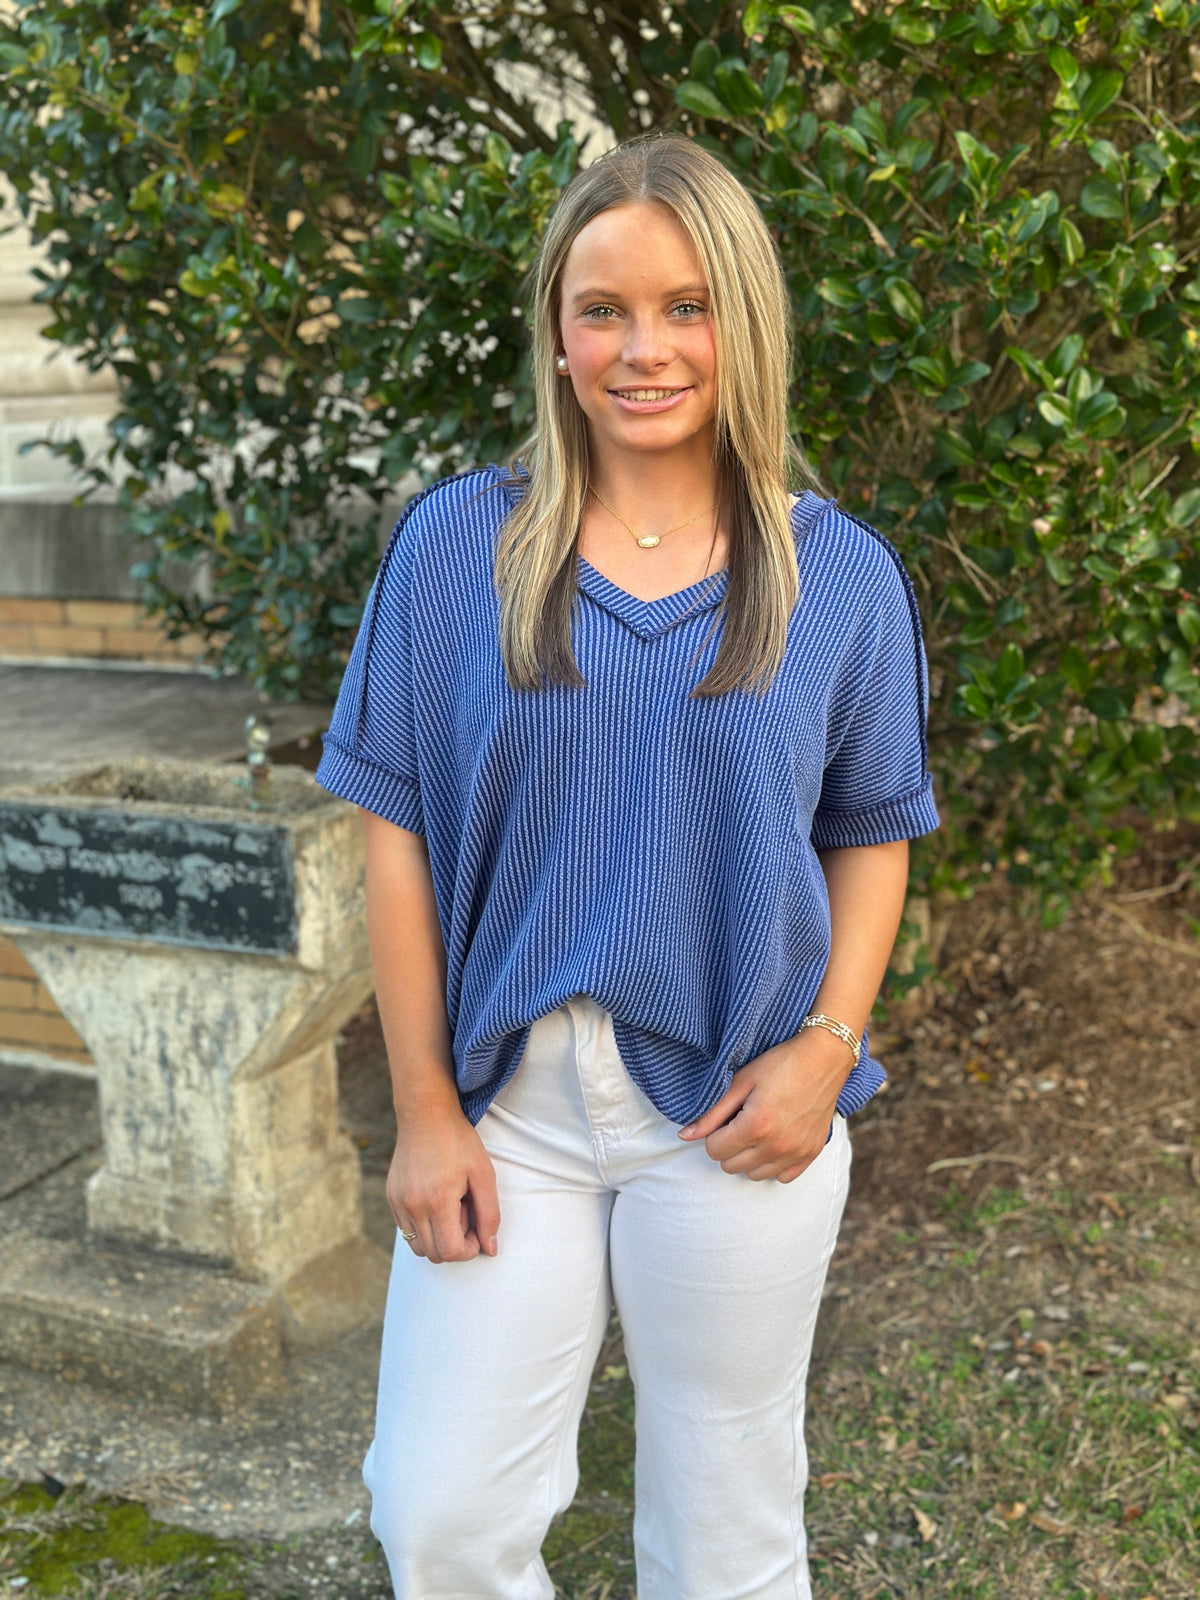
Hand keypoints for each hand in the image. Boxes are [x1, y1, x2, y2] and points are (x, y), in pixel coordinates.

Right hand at [387, 1091, 500, 1262]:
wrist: (426, 1115)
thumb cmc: (459, 1142)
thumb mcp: (483, 1174)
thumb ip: (490, 1215)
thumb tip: (490, 1249)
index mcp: (438, 1201)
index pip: (450, 1252)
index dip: (468, 1249)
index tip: (477, 1229)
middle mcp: (413, 1206)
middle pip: (434, 1254)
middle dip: (454, 1244)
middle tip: (464, 1213)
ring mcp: (398, 1203)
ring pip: (418, 1246)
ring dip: (437, 1238)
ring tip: (449, 1208)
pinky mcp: (391, 1198)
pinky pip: (406, 1230)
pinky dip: (423, 1227)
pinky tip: (435, 1201)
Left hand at [677, 1028, 852, 1182]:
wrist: (824, 1058)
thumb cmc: (780, 1064)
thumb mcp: (741, 1082)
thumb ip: (712, 1113)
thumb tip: (684, 1136)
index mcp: (755, 1126)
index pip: (714, 1150)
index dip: (714, 1133)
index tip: (725, 1117)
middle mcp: (776, 1146)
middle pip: (730, 1166)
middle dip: (728, 1146)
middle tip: (740, 1121)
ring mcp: (796, 1153)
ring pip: (754, 1175)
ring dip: (749, 1157)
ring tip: (757, 1130)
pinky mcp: (811, 1154)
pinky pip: (782, 1177)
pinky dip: (774, 1163)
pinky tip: (775, 1140)